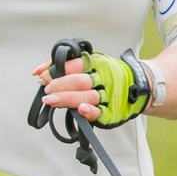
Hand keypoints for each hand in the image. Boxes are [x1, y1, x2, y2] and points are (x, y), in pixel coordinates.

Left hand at [35, 52, 152, 127]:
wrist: (139, 85)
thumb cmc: (107, 73)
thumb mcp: (90, 62)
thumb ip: (63, 64)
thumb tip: (37, 72)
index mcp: (98, 63)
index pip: (75, 65)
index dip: (57, 71)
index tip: (42, 77)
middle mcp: (105, 78)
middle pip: (79, 81)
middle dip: (59, 86)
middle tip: (46, 89)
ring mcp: (110, 96)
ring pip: (87, 97)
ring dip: (67, 99)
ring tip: (51, 100)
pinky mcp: (112, 112)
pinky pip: (100, 113)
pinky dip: (90, 112)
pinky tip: (80, 110)